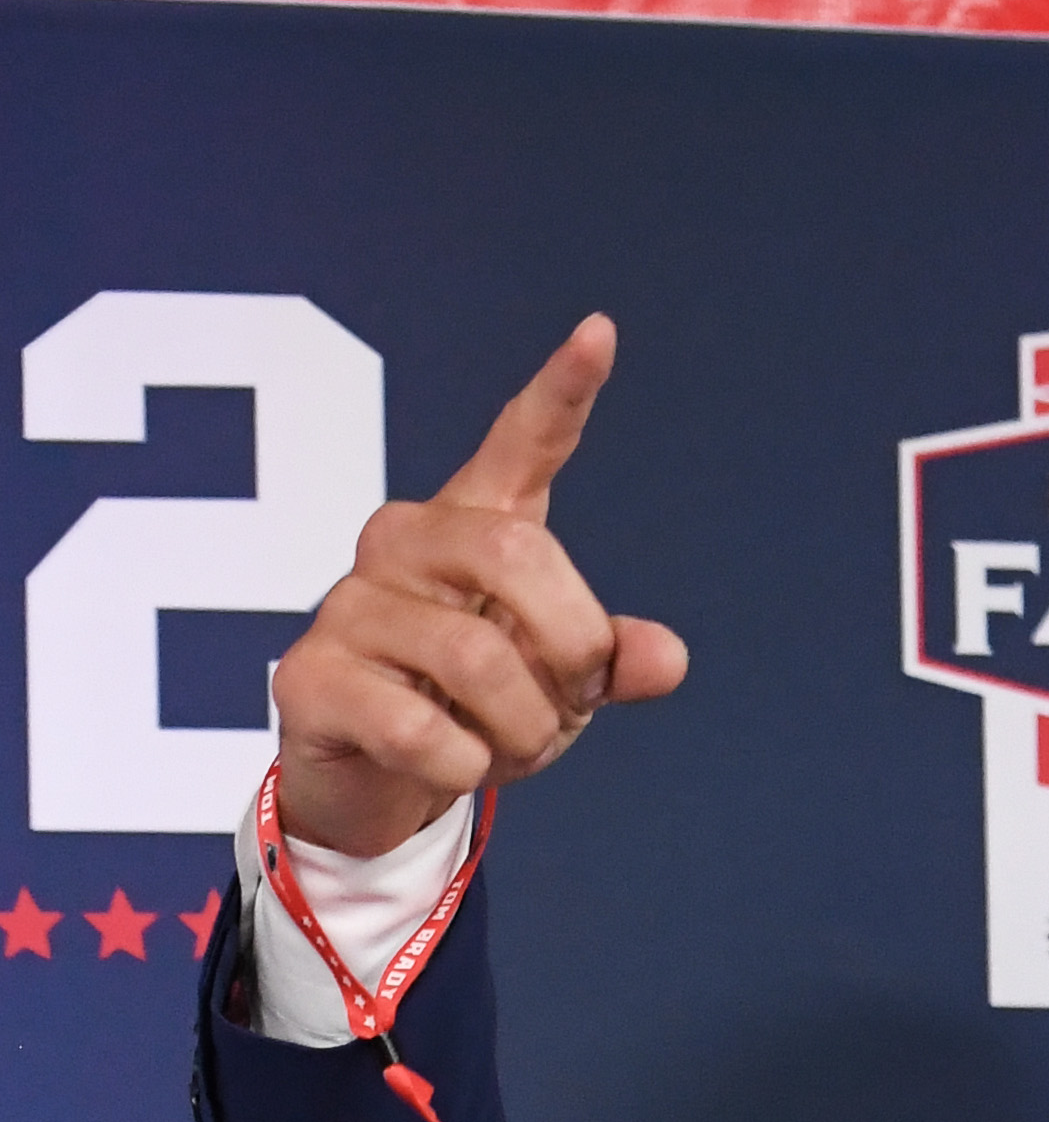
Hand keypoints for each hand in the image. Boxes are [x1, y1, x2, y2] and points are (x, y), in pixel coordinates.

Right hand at [269, 314, 688, 856]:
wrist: (374, 789)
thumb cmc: (470, 713)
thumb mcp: (558, 689)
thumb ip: (613, 663)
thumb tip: (665, 658)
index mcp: (473, 528)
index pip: (519, 444)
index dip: (561, 392)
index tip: (601, 333)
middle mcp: (404, 542)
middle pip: (517, 558)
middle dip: (571, 651)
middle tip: (570, 705)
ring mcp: (348, 605)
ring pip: (478, 659)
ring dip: (523, 730)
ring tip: (504, 747)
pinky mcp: (309, 677)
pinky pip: (423, 730)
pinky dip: (463, 768)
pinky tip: (447, 765)